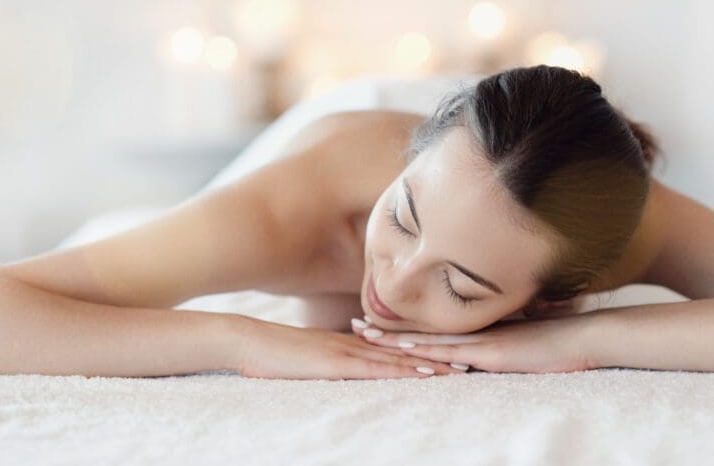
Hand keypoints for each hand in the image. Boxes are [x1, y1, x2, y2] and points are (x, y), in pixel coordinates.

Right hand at [231, 315, 468, 379]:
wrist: (245, 340)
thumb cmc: (269, 351)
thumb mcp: (305, 355)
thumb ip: (326, 358)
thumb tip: (342, 368)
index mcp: (346, 341)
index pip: (390, 347)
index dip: (420, 350)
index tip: (447, 354)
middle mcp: (352, 343)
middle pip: (401, 351)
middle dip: (434, 357)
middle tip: (468, 361)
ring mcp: (344, 351)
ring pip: (395, 359)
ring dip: (427, 365)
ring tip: (456, 370)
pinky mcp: (335, 364)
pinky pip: (373, 368)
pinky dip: (400, 371)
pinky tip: (420, 374)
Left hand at [351, 312, 599, 373]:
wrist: (584, 337)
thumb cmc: (558, 343)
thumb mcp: (521, 346)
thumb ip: (501, 346)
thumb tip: (486, 356)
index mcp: (476, 330)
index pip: (431, 328)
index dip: (401, 326)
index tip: (375, 320)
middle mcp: (472, 331)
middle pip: (421, 331)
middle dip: (386, 330)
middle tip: (353, 323)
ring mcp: (479, 340)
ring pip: (428, 340)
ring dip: (395, 339)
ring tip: (363, 334)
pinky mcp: (490, 353)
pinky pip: (452, 354)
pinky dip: (426, 353)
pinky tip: (404, 353)